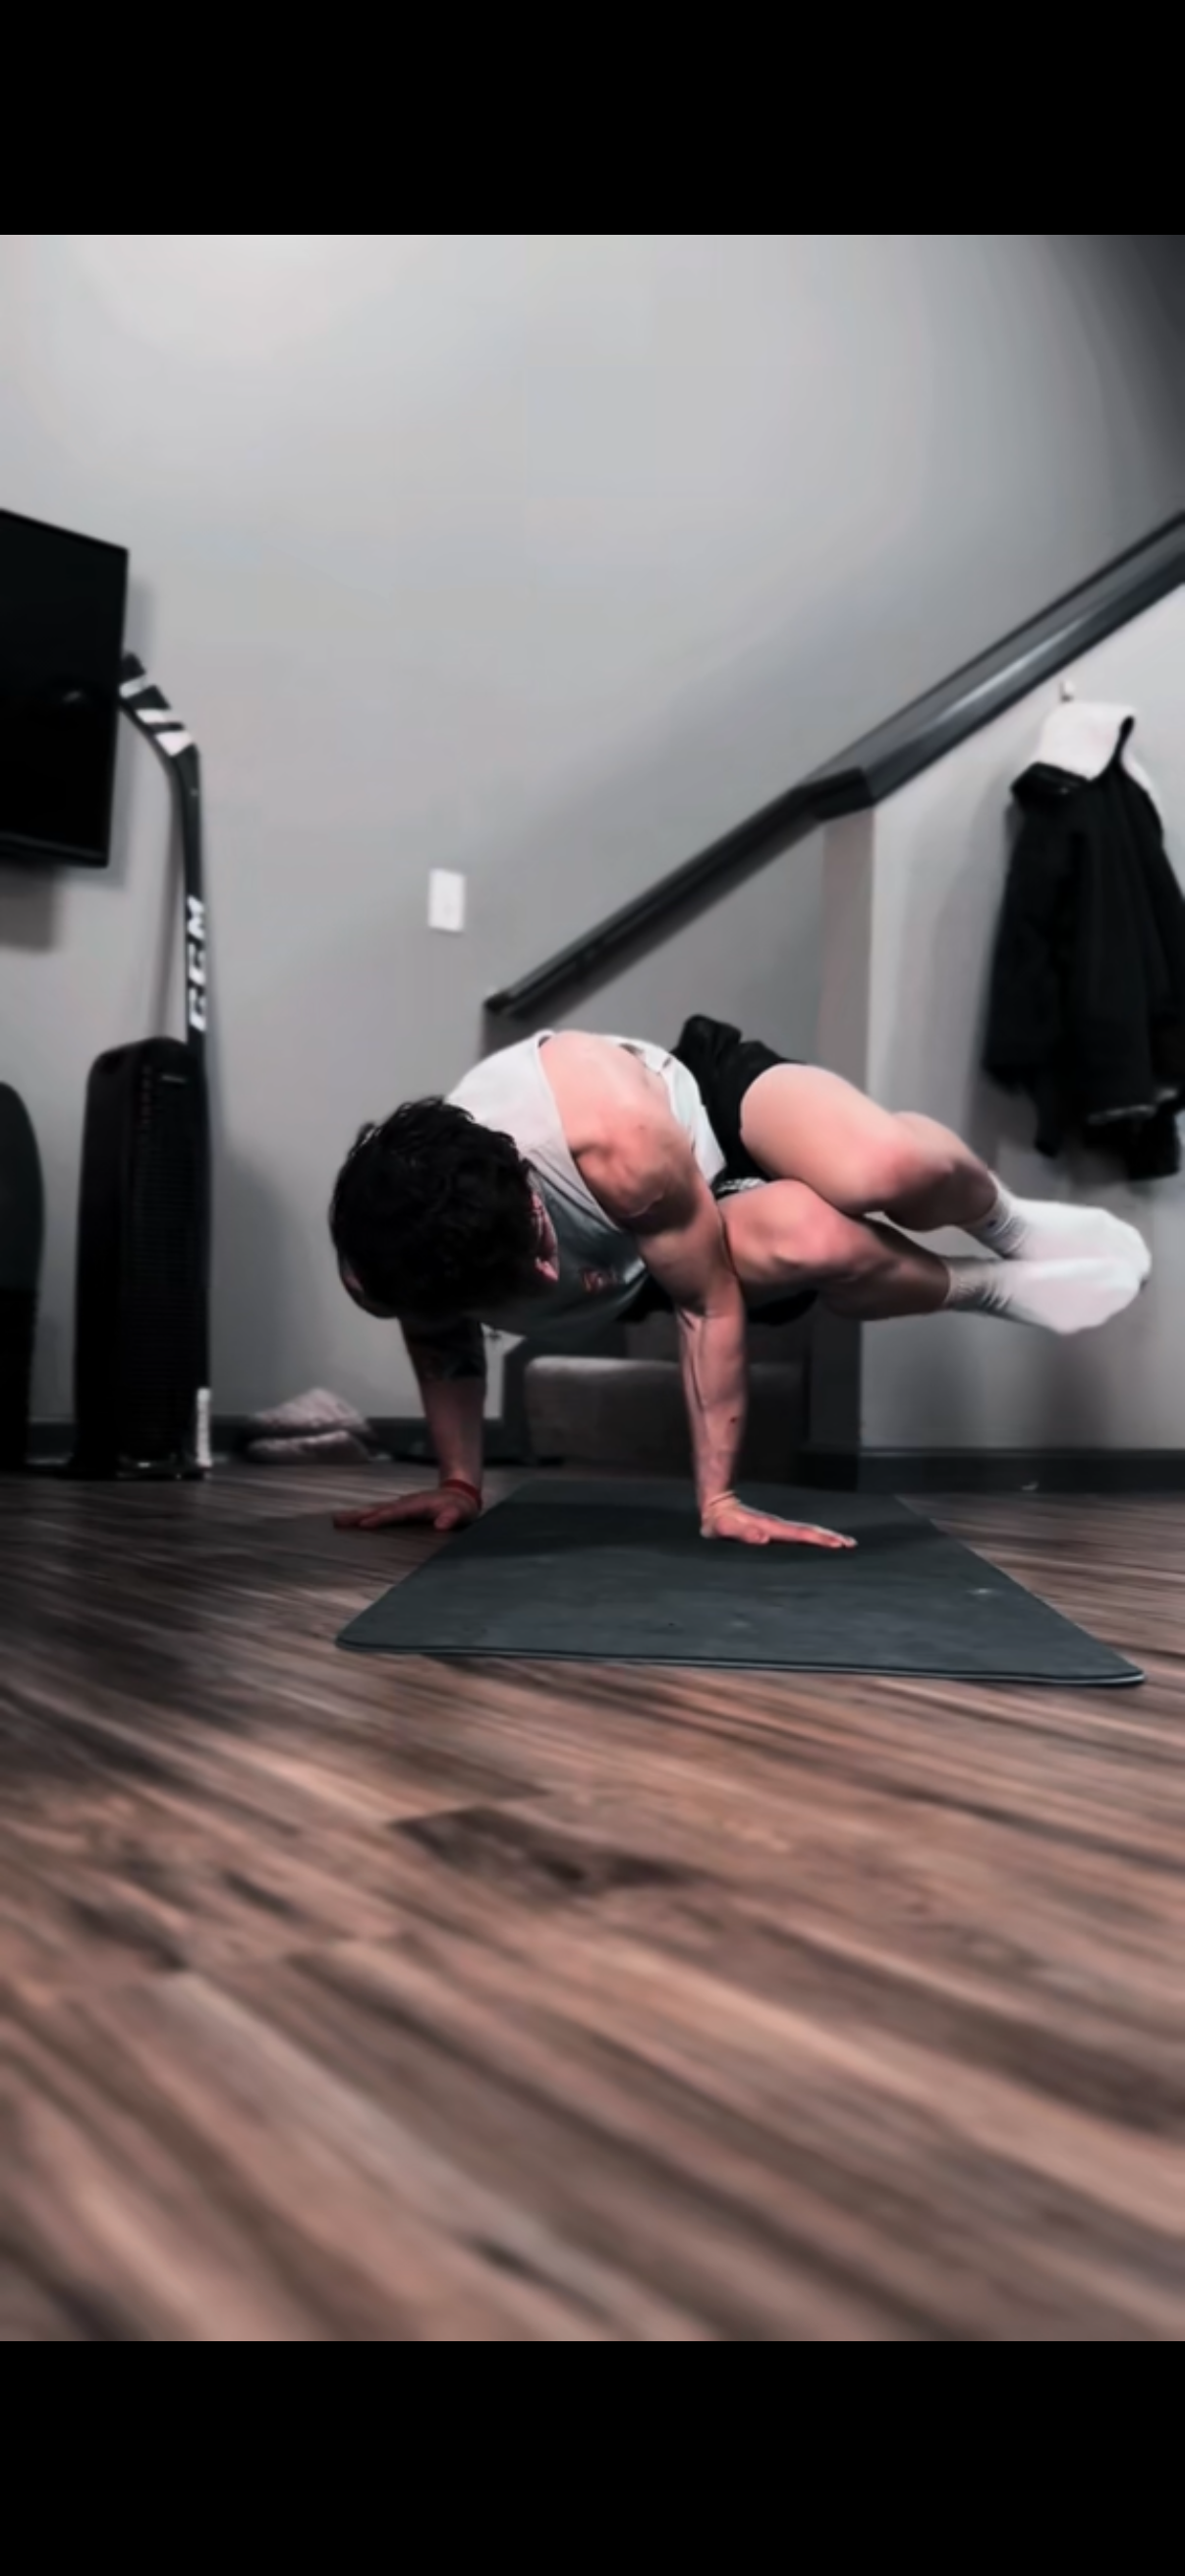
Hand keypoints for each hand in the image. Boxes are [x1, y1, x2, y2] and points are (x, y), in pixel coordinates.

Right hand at [334, 1482, 481, 1534]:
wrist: (459, 1495)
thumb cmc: (459, 1507)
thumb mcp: (460, 1513)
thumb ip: (451, 1518)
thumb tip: (441, 1525)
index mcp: (416, 1505)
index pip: (395, 1513)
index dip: (380, 1518)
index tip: (364, 1523)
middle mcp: (405, 1504)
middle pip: (378, 1509)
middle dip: (358, 1515)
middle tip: (337, 1520)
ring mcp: (401, 1506)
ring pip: (375, 1510)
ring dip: (356, 1515)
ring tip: (337, 1520)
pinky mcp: (399, 1510)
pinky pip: (379, 1513)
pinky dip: (364, 1516)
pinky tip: (353, 1522)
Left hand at [701, 1494, 855, 1549]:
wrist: (717, 1505)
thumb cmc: (719, 1522)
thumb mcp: (725, 1528)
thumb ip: (742, 1533)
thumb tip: (763, 1538)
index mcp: (771, 1528)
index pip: (800, 1534)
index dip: (818, 1539)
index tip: (837, 1544)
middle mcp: (778, 1526)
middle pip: (810, 1531)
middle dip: (830, 1538)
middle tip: (851, 1545)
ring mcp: (778, 1526)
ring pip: (807, 1530)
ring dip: (827, 1536)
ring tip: (845, 1543)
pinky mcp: (776, 1529)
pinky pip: (800, 1533)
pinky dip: (816, 1537)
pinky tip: (822, 1541)